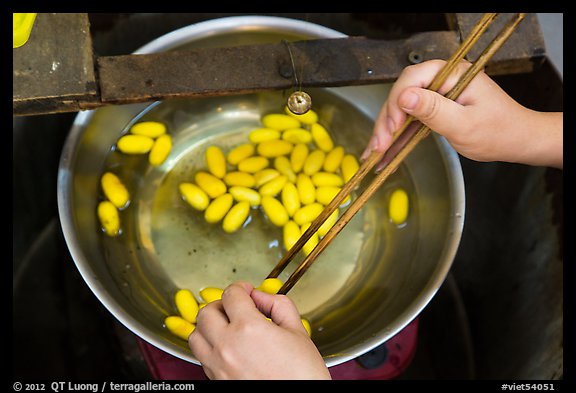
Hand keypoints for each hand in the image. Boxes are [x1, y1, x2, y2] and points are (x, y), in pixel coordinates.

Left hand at [188, 281, 330, 379]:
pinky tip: (228, 346)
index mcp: (248, 329)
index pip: (231, 294)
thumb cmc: (302, 376)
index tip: (246, 290)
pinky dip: (210, 346)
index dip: (241, 287)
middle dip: (221, 304)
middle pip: (207, 312)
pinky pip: (202, 356)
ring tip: (226, 325)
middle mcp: (228, 346)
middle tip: (236, 306)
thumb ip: (278, 305)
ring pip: (196, 335)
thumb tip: (262, 297)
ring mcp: (218, 366)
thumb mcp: (297, 331)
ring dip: (209, 325)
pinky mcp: (216, 380)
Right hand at [362, 59, 561, 168]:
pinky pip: (411, 119)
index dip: (397, 102)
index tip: (392, 127)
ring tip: (375, 152)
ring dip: (387, 130)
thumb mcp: (464, 124)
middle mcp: (443, 79)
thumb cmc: (498, 132)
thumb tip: (405, 97)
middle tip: (378, 146)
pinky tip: (384, 151)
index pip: (413, 78)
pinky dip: (398, 135)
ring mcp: (438, 93)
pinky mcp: (436, 108)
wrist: (516, 141)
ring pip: (402, 108)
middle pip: (403, 93)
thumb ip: (434, 110)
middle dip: (388, 121)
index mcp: (453, 73)